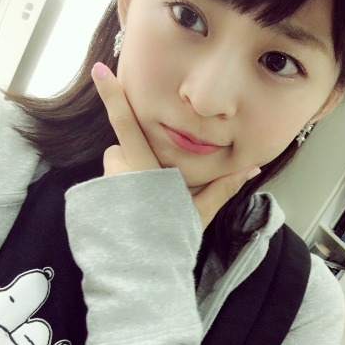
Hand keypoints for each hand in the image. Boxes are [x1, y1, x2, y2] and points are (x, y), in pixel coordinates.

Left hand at [91, 62, 259, 227]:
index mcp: (147, 170)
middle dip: (134, 159)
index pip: (127, 125)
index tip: (100, 70)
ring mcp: (104, 188)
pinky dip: (115, 192)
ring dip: (124, 175)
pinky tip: (127, 213)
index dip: (113, 96)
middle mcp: (121, 174)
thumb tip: (252, 168)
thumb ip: (223, 186)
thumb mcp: (199, 213)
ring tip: (137, 203)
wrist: (141, 274)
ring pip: (114, 166)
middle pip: (122, 149)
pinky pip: (104, 185)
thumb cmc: (170, 242)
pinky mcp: (93, 202)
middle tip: (150, 186)